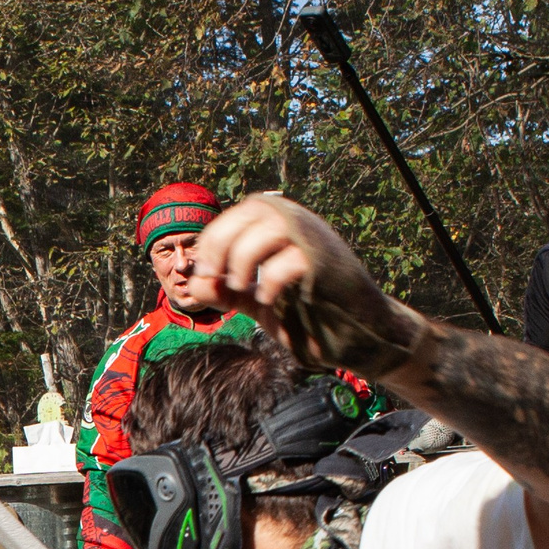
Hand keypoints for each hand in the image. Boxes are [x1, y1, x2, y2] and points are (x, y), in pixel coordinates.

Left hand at [182, 194, 424, 377]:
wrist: (356, 338)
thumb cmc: (309, 316)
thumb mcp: (258, 301)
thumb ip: (228, 291)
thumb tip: (193, 284)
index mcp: (286, 229)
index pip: (243, 213)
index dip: (216, 237)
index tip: (205, 272)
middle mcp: (303, 227)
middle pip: (257, 209)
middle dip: (224, 241)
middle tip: (214, 275)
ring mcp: (317, 244)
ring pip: (273, 227)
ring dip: (245, 257)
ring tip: (241, 287)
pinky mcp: (327, 268)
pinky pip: (292, 261)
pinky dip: (269, 280)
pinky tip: (266, 300)